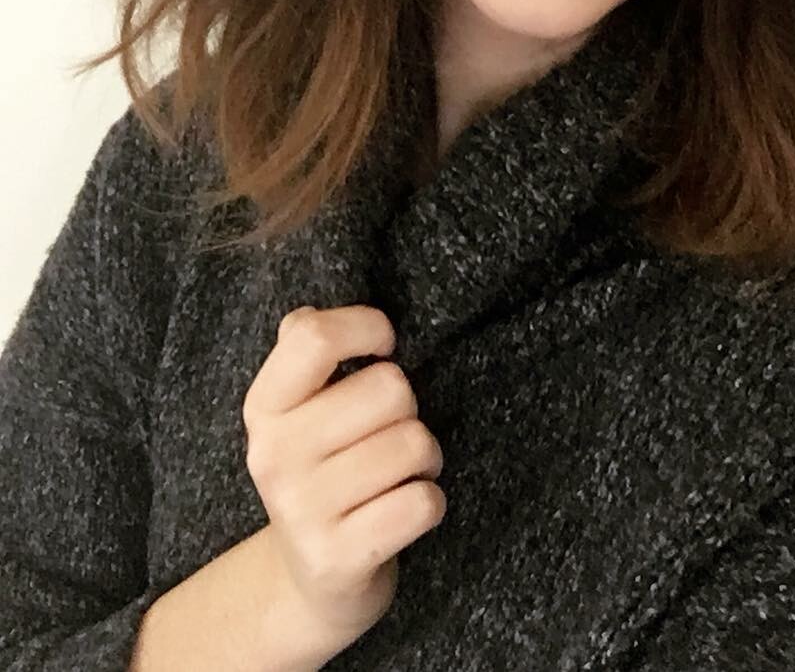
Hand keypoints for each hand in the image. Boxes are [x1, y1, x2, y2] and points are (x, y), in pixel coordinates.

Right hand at [242, 304, 446, 652]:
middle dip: (408, 409)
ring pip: (414, 443)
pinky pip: (423, 502)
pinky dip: (428, 503)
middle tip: (389, 435)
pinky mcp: (337, 559)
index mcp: (264, 407)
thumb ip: (304, 353)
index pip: (314, 337)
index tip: (384, 345)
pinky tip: (401, 511)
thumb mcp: (299, 412)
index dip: (367, 327)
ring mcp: (302, 511)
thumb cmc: (324, 472)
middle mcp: (275, 456)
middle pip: (389, 387)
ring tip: (397, 475)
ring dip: (424, 458)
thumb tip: (309, 314)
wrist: (311, 582)